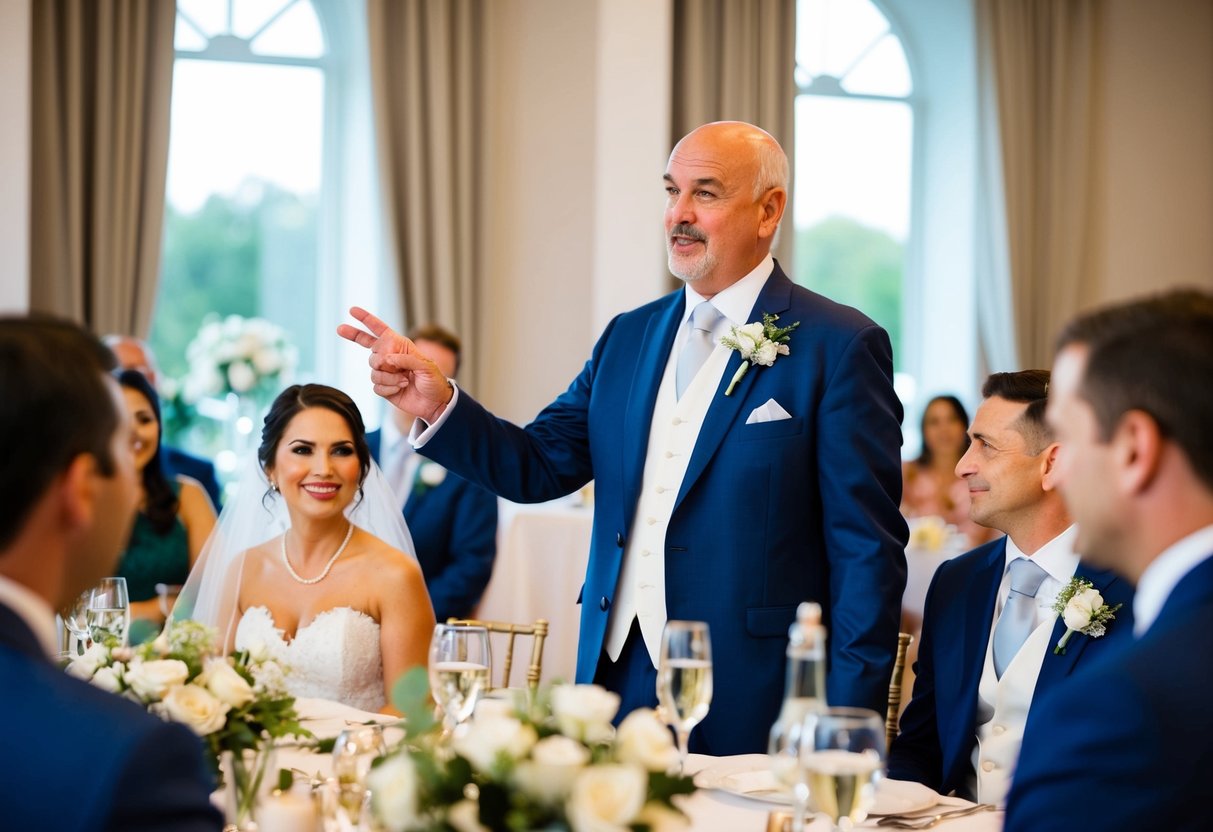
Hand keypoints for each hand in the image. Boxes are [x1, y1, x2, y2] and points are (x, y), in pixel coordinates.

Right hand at [337, 307, 453, 422]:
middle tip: (362, 345)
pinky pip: (376, 386)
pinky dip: (389, 388)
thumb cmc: (434, 381)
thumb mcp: (427, 366)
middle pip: (369, 348)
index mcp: (400, 346)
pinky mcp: (384, 388)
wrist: (434, 403)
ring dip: (390, 377)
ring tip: (405, 380)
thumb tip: (386, 359)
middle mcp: (390, 357)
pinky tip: (401, 388)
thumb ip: (406, 359)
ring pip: (373, 371)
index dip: (365, 319)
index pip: (379, 329)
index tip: (352, 310)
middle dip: (367, 347)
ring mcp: (385, 372)